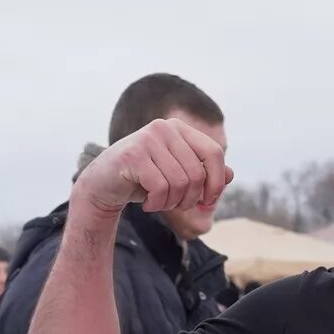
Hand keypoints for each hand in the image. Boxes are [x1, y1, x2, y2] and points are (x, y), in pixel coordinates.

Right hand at [72, 118, 232, 218]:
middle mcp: (164, 128)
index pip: (214, 153)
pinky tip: (146, 203)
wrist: (103, 184)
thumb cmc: (143, 179)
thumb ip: (203, 173)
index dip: (217, 182)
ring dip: (171, 203)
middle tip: (175, 205)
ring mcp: (147, 139)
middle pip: (197, 174)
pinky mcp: (132, 155)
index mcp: (179, 129)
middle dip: (189, 199)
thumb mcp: (176, 175)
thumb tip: (231, 175)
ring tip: (158, 203)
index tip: (208, 201)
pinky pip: (160, 188)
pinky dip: (156, 204)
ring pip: (179, 184)